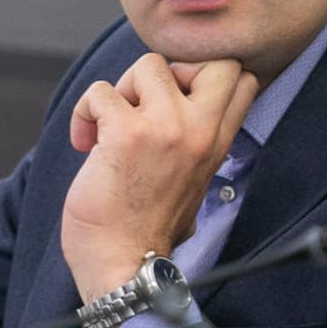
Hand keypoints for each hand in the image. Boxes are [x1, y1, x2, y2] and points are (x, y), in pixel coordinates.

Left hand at [62, 54, 257, 304]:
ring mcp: (165, 129)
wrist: (123, 266)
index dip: (202, 77)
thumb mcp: (192, 183)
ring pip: (147, 65)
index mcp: (217, 144)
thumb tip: (173, 111)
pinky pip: (100, 92)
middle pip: (212, 61)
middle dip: (171, 71)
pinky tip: (85, 144)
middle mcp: (199, 131)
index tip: (171, 103)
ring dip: (120, 91)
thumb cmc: (146, 229)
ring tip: (109, 127)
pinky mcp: (125, 134)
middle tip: (145, 106)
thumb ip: (192, 144)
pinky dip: (85, 113)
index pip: (241, 80)